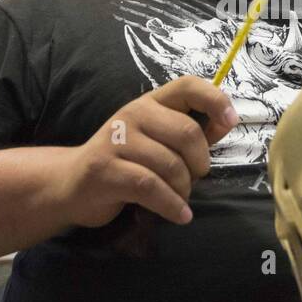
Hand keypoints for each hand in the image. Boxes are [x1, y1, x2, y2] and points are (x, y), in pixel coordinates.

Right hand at [64, 76, 239, 228]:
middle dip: (200, 162)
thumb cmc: (125, 161)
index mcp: (150, 103)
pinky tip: (180, 215)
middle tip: (194, 178)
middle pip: (187, 132)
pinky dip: (171, 205)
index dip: (215, 100)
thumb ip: (191, 131)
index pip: (188, 86)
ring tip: (180, 198)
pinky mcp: (105, 170)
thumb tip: (226, 121)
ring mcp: (116, 141)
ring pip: (171, 164)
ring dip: (184, 189)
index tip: (231, 121)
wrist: (70, 183)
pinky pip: (151, 187)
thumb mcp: (156, 139)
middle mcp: (132, 115)